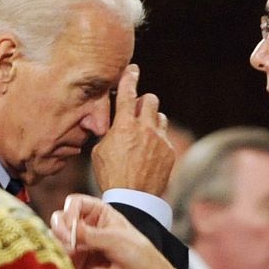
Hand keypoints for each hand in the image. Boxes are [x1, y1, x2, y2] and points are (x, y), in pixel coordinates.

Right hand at [50, 194, 173, 268]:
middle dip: (61, 228)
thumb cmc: (135, 251)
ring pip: (57, 239)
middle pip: (60, 219)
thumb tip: (68, 230)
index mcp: (97, 212)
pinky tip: (72, 262)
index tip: (73, 223)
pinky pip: (61, 258)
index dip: (70, 211)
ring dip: (62, 245)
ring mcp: (79, 244)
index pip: (74, 203)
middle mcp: (85, 225)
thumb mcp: (114, 238)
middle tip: (69, 239)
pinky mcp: (76, 262)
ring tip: (75, 252)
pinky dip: (62, 259)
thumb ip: (89, 234)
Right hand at [92, 64, 173, 195]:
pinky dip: (157, 139)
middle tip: (136, 111)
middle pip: (150, 99)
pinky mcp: (169, 151)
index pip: (128, 93)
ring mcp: (160, 139)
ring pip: (160, 116)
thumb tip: (111, 125)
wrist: (133, 198)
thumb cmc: (110, 175)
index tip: (132, 70)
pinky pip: (164, 136)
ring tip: (143, 134)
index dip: (129, 78)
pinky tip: (148, 153)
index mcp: (124, 126)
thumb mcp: (99, 151)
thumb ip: (108, 132)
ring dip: (152, 120)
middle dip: (143, 102)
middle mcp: (145, 128)